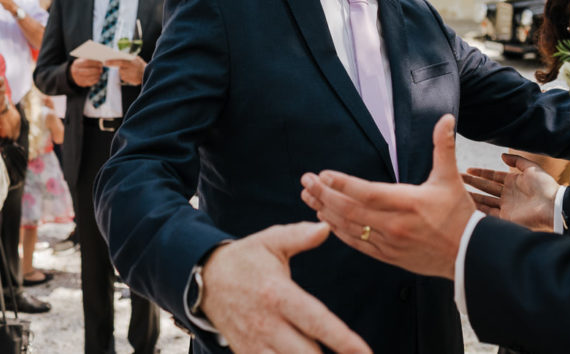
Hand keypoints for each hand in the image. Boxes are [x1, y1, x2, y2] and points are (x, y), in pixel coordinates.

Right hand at [69, 58, 103, 86]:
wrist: (74, 73)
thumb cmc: (81, 65)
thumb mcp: (83, 60)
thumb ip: (91, 60)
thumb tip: (101, 62)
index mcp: (77, 64)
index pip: (87, 62)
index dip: (95, 63)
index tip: (101, 63)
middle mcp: (76, 71)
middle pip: (88, 71)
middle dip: (96, 70)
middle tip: (101, 69)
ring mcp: (78, 78)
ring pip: (90, 77)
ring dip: (97, 75)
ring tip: (100, 72)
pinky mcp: (81, 83)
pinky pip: (90, 82)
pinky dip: (96, 79)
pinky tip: (98, 77)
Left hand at [105, 56, 145, 85]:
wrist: (147, 74)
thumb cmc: (141, 65)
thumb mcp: (136, 59)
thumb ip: (128, 58)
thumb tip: (118, 56)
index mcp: (131, 63)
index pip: (120, 62)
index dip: (112, 62)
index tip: (105, 62)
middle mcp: (130, 70)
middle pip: (119, 68)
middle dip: (116, 66)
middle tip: (111, 64)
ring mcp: (129, 76)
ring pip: (121, 72)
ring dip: (122, 70)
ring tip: (129, 69)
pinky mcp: (128, 80)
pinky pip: (123, 76)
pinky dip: (125, 74)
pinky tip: (130, 73)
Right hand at [200, 222, 371, 353]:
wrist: (205, 279)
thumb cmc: (245, 259)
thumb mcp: (270, 241)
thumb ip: (299, 235)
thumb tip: (326, 228)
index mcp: (278, 294)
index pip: (317, 321)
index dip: (343, 340)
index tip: (365, 353)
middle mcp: (268, 324)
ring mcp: (256, 343)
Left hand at [300, 115, 473, 279]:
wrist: (468, 254)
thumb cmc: (458, 214)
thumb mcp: (450, 178)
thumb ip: (443, 146)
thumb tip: (446, 117)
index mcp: (407, 202)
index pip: (367, 192)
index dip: (343, 184)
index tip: (323, 174)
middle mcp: (394, 224)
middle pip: (350, 210)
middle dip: (324, 194)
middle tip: (305, 182)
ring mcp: (388, 242)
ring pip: (349, 228)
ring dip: (325, 211)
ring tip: (308, 197)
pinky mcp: (387, 256)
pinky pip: (356, 244)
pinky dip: (338, 231)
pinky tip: (325, 220)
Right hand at [463, 153, 558, 231]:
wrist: (552, 206)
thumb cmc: (545, 186)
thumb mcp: (532, 168)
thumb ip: (517, 160)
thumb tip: (502, 155)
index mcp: (513, 182)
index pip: (492, 176)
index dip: (480, 173)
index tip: (467, 170)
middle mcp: (507, 195)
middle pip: (485, 187)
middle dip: (471, 182)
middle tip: (457, 178)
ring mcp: (505, 207)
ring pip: (484, 200)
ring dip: (472, 195)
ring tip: (457, 190)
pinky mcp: (505, 218)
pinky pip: (488, 213)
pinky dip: (477, 209)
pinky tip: (466, 204)